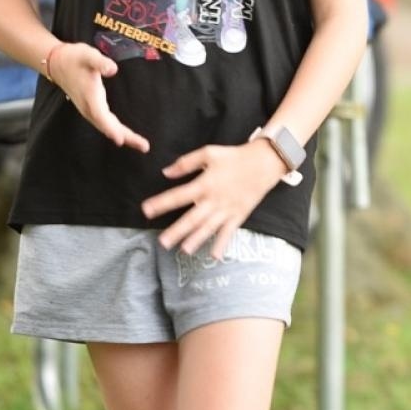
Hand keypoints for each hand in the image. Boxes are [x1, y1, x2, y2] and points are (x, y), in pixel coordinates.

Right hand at [47, 43, 149, 151]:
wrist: (58, 63)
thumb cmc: (75, 58)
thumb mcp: (88, 55)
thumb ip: (100, 62)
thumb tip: (113, 69)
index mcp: (90, 96)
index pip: (101, 116)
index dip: (110, 128)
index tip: (120, 140)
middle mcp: (89, 107)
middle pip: (108, 127)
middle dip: (126, 137)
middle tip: (145, 147)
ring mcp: (90, 110)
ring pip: (108, 127)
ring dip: (124, 137)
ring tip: (141, 145)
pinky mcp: (92, 108)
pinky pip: (106, 124)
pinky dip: (117, 131)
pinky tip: (127, 136)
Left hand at [141, 140, 287, 256]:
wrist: (264, 162)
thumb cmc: (234, 156)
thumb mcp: (209, 153)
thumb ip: (186, 163)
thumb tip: (166, 172)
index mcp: (204, 184)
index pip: (178, 195)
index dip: (161, 203)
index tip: (146, 210)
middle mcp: (214, 200)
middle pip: (192, 218)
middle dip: (176, 230)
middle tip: (162, 242)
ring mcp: (227, 209)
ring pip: (209, 228)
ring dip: (196, 240)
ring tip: (183, 251)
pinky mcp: (239, 215)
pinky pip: (229, 232)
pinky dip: (222, 244)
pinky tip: (214, 256)